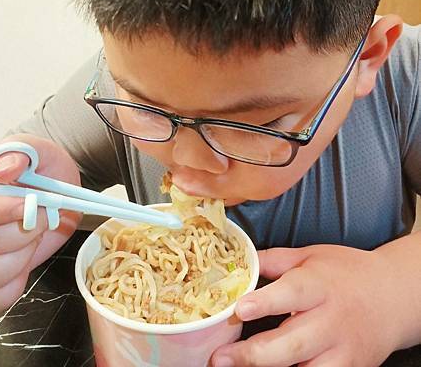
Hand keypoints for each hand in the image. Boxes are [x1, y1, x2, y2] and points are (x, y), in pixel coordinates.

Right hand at [0, 134, 80, 311]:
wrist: (61, 190)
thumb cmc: (42, 170)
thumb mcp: (37, 151)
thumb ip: (20, 153)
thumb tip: (5, 170)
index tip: (26, 203)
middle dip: (22, 230)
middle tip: (44, 213)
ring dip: (22, 254)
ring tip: (36, 233)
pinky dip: (17, 280)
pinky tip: (27, 258)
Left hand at [212, 244, 402, 366]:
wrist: (392, 296)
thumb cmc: (347, 272)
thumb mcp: (312, 256)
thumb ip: (275, 260)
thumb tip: (241, 262)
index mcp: (320, 285)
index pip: (291, 293)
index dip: (266, 302)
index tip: (241, 308)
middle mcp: (331, 320)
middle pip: (292, 343)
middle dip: (253, 354)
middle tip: (219, 358)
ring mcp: (342, 350)